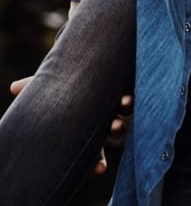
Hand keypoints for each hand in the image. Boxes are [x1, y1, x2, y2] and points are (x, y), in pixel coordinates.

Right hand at [8, 77, 126, 173]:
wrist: (79, 66)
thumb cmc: (60, 83)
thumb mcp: (46, 88)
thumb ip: (32, 87)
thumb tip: (13, 87)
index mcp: (86, 126)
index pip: (94, 151)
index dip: (97, 160)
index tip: (100, 168)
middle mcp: (103, 118)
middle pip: (113, 131)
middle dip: (115, 129)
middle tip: (115, 126)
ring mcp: (114, 104)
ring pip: (124, 113)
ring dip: (126, 107)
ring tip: (125, 103)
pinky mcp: (122, 85)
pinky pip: (131, 93)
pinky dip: (132, 92)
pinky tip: (129, 91)